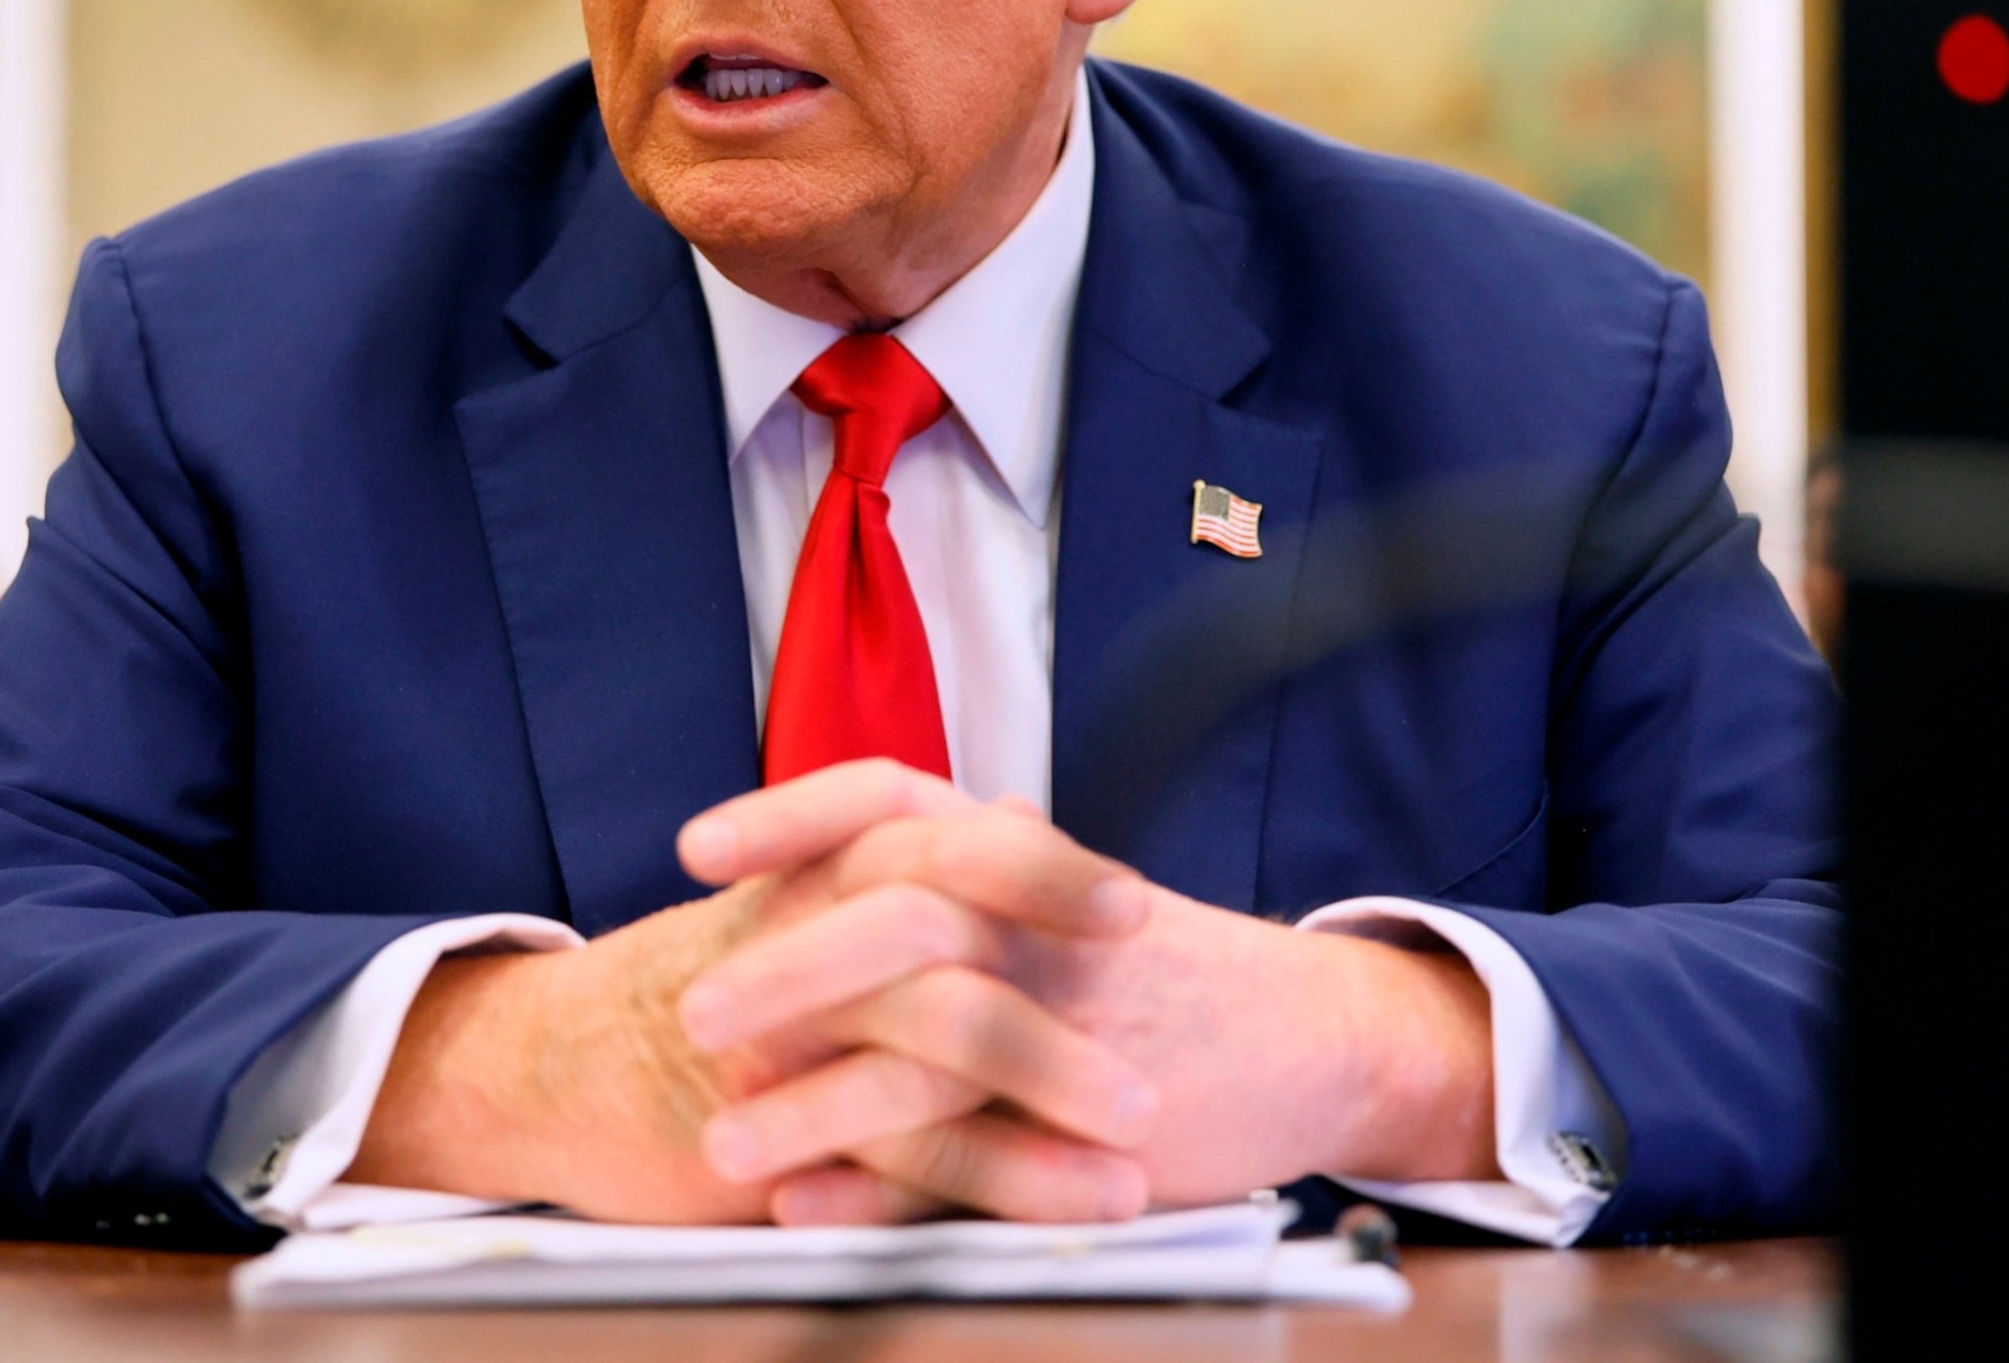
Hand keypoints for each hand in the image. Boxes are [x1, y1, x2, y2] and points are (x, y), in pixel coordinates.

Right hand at [347, 799, 1160, 1222]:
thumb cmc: (711, 979)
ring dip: (1047, 1091)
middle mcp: (807, 929)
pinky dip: (995, 1181)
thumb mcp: (808, 898)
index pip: (942, 833)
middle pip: (946, 929)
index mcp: (829, 865)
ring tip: (1135, 1146)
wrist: (554, 1064)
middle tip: (1154, 1039)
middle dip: (1061, 992)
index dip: (1041, 869)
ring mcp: (785, 1027)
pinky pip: (899, 1151)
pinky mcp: (768, 1126)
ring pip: (931, 1038)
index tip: (1131, 908)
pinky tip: (1069, 1207)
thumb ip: (918, 863)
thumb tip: (1025, 811)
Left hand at [676, 763, 1499, 1220]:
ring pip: (923, 1055)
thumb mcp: (1055, 899)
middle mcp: (1035, 925)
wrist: (1312, 1042)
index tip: (696, 848)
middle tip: (696, 1015)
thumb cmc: (1159, 973)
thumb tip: (823, 868)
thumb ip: (954, 884)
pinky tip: (806, 1206)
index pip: (889, 801)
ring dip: (811, 1104)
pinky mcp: (1089, 1134)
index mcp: (1014, 860)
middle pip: (897, 918)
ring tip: (719, 1146)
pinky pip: (967, 1163)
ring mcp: (1066, 1027)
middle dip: (787, 968)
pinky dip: (879, 1189)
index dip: (790, 816)